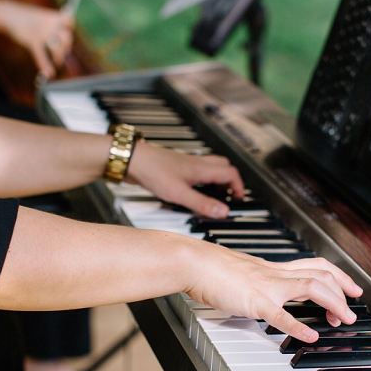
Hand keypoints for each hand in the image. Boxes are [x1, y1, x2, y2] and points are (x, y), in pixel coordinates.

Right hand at [0, 1, 73, 78]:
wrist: (7, 14)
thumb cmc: (23, 18)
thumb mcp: (39, 17)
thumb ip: (49, 27)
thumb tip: (56, 42)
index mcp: (53, 16)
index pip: (69, 21)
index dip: (69, 28)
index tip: (65, 35)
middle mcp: (51, 24)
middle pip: (67, 37)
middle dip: (65, 47)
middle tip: (60, 53)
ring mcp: (42, 32)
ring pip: (57, 48)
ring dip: (58, 57)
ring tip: (57, 62)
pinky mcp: (32, 40)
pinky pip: (41, 55)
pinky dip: (44, 65)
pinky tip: (49, 73)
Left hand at [128, 141, 243, 217]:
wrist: (131, 159)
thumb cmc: (152, 171)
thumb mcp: (179, 193)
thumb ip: (201, 203)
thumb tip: (223, 211)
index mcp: (201, 168)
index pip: (231, 172)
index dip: (238, 186)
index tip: (238, 200)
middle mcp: (196, 163)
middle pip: (223, 166)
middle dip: (230, 181)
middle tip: (228, 197)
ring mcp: (186, 164)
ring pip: (209, 168)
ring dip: (215, 181)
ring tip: (211, 197)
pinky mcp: (175, 167)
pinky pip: (196, 171)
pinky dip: (200, 181)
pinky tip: (191, 193)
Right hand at [185, 246, 363, 341]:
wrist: (195, 262)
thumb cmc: (212, 268)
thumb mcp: (245, 272)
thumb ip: (260, 281)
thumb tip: (269, 293)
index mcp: (274, 268)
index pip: (315, 265)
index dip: (338, 276)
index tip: (351, 288)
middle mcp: (276, 274)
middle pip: (321, 274)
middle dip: (343, 291)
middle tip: (352, 311)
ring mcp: (267, 286)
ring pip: (311, 287)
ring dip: (333, 303)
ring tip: (344, 320)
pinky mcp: (254, 301)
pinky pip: (280, 315)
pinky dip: (298, 326)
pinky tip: (311, 337)